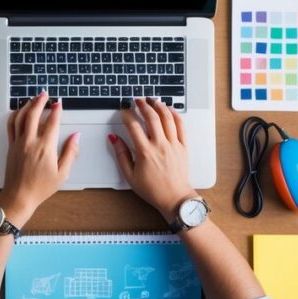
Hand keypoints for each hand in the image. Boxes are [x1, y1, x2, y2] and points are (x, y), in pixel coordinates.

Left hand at [0, 91, 79, 226]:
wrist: (19, 197)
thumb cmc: (40, 188)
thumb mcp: (62, 173)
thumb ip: (70, 153)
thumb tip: (76, 136)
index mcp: (45, 148)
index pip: (52, 122)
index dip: (56, 110)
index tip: (59, 103)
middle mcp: (30, 142)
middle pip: (33, 114)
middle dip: (40, 101)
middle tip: (45, 94)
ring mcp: (18, 143)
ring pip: (20, 117)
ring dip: (27, 105)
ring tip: (34, 99)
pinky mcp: (11, 146)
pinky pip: (11, 125)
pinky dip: (15, 115)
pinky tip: (20, 111)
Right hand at [109, 98, 196, 220]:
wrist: (175, 198)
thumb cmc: (153, 189)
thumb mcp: (130, 175)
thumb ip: (121, 154)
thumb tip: (114, 139)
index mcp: (145, 152)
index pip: (133, 126)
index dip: (127, 115)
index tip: (124, 111)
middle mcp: (160, 145)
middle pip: (151, 117)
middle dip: (143, 105)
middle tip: (138, 100)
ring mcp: (173, 144)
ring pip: (167, 118)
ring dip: (159, 106)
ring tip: (152, 100)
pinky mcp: (183, 146)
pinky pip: (180, 125)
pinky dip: (175, 114)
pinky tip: (169, 109)